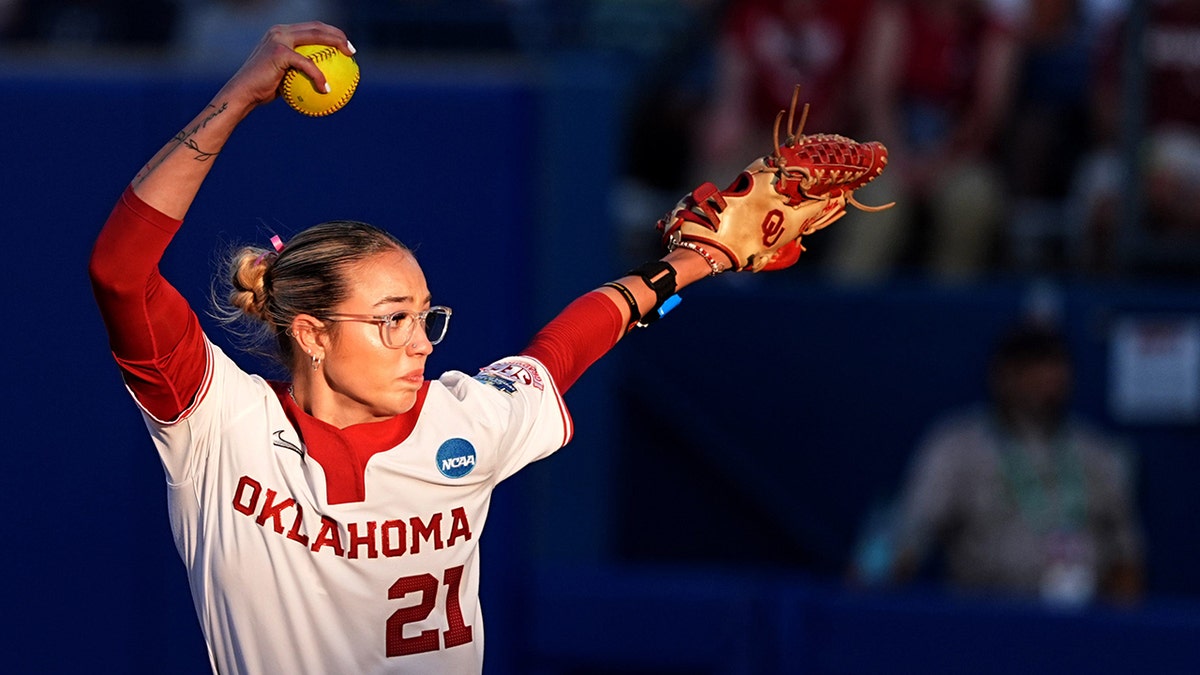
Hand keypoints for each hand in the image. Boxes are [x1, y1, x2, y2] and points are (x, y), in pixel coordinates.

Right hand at [220, 22, 353, 111]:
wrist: (243, 93)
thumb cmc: (264, 90)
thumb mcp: (285, 79)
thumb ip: (302, 73)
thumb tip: (326, 81)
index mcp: (282, 33)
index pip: (312, 28)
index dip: (331, 33)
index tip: (346, 46)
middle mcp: (280, 31)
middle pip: (316, 27)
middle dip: (338, 35)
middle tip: (352, 50)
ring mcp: (279, 39)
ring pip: (315, 36)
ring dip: (336, 44)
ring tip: (349, 58)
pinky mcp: (279, 52)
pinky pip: (307, 64)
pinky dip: (319, 76)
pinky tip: (328, 88)